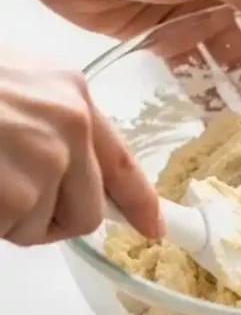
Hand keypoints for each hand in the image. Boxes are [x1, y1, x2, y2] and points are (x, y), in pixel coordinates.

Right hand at [0, 50, 159, 245]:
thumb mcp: (14, 82)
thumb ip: (48, 121)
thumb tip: (64, 170)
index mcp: (71, 94)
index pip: (121, 160)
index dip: (138, 200)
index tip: (153, 227)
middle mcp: (71, 125)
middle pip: (86, 211)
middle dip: (48, 218)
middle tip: (4, 197)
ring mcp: (46, 160)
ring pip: (39, 226)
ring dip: (7, 219)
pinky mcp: (18, 194)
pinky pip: (10, 231)